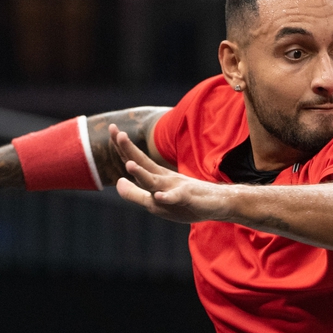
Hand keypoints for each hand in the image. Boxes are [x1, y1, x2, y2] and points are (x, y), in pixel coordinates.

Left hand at [110, 124, 231, 223]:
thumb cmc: (187, 202)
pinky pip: (176, 198)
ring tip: (129, 165)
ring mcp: (176, 188)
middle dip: (129, 150)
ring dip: (142, 174)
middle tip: (117, 133)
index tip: (112, 129)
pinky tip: (158, 196)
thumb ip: (136, 193)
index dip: (122, 147)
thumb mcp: (157, 201)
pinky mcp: (188, 199)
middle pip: (143, 163)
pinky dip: (167, 197)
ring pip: (156, 181)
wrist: (220, 203)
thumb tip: (117, 182)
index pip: (136, 160)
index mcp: (157, 178)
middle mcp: (164, 180)